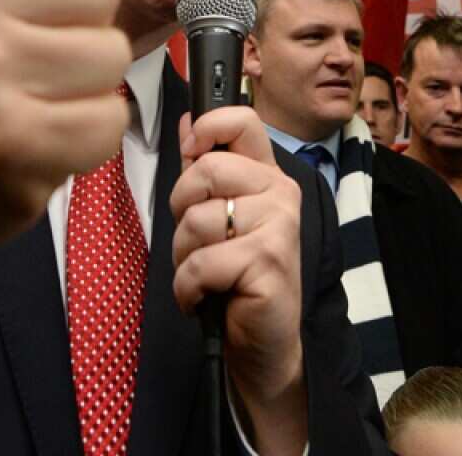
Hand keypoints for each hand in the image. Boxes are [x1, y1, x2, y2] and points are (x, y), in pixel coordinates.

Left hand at [169, 106, 306, 451]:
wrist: (263, 341)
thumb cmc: (235, 276)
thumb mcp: (216, 216)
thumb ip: (202, 168)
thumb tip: (187, 121)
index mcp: (267, 175)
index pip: (242, 121)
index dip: (207, 127)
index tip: (190, 152)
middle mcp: (280, 194)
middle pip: (206, 170)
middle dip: (181, 210)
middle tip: (196, 241)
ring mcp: (280, 227)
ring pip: (197, 221)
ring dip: (184, 257)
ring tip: (204, 275)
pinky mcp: (270, 263)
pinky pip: (202, 263)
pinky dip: (189, 288)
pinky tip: (205, 298)